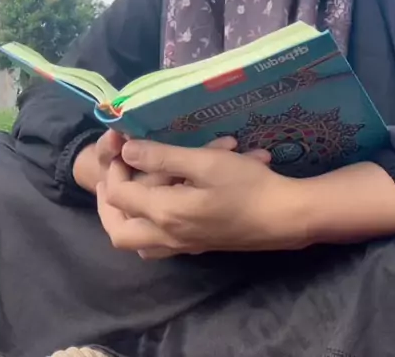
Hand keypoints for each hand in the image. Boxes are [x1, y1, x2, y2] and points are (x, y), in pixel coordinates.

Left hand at [96, 139, 308, 258]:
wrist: (285, 217)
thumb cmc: (247, 186)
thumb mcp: (205, 162)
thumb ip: (163, 157)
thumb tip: (127, 151)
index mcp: (166, 214)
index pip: (120, 197)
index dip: (115, 171)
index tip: (123, 148)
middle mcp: (169, 236)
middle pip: (119, 232)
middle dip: (110, 205)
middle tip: (113, 178)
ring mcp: (184, 246)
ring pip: (139, 243)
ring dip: (128, 218)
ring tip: (134, 190)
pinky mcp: (199, 246)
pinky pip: (161, 244)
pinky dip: (152, 226)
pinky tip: (167, 201)